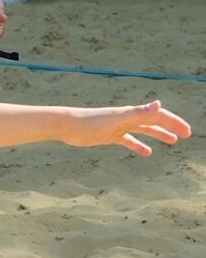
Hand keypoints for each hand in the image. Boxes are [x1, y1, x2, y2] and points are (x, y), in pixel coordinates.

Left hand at [62, 100, 190, 155]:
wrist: (69, 126)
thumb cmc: (92, 121)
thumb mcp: (119, 119)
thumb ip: (139, 113)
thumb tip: (159, 104)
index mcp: (132, 113)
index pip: (158, 116)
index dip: (174, 123)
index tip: (187, 132)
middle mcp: (128, 118)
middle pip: (154, 122)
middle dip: (171, 127)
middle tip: (185, 135)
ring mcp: (119, 127)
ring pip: (144, 130)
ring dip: (158, 135)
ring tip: (172, 142)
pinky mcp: (110, 136)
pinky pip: (128, 141)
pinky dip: (139, 145)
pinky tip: (147, 152)